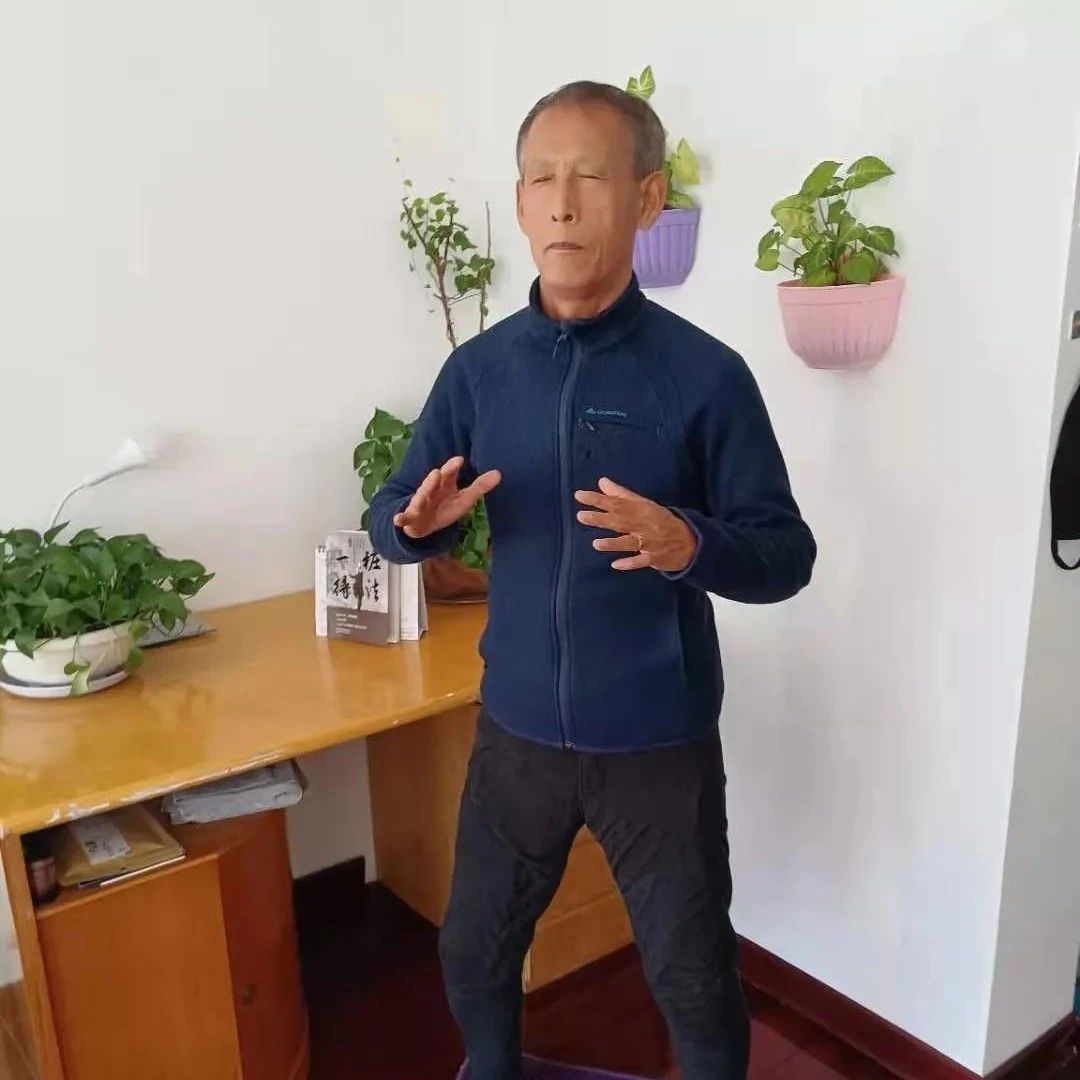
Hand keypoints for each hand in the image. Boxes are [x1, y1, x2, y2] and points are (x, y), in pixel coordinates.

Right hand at [393, 456, 500, 539]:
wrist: (423, 524)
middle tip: (437, 473)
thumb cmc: (445, 507)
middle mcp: (430, 491)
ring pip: (419, 499)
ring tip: (419, 496)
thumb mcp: (464, 499)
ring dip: (419, 496)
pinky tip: (397, 520)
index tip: (459, 459)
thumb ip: (479, 487)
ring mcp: (419, 504)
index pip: (448, 474)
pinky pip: (404, 518)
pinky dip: (400, 518)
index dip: (452, 467)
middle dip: (433, 480)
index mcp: (443, 485)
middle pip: (431, 484)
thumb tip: (499, 473)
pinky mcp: (410, 518)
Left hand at [575, 477, 696, 572]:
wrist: (690, 541)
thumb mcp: (644, 504)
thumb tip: (602, 482)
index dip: (598, 499)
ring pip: (630, 542)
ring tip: (596, 543)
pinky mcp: (655, 558)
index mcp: (641, 510)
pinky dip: (630, 563)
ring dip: (614, 543)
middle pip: (621, 521)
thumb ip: (621, 494)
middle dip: (602, 519)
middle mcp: (644, 525)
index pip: (616, 503)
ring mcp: (650, 542)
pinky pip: (641, 561)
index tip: (580, 496)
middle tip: (581, 516)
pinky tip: (616, 564)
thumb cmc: (662, 521)